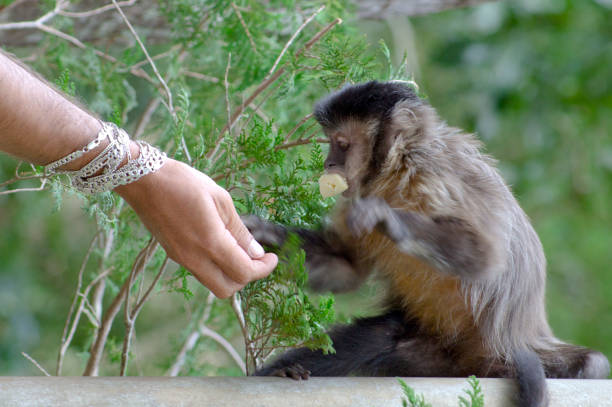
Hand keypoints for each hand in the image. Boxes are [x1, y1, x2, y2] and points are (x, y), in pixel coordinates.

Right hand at [116, 158, 277, 297]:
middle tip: (256, 258)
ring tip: (240, 250)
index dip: (263, 269)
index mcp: (210, 242)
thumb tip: (256, 252)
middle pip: (227, 289)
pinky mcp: (173, 254)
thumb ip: (239, 229)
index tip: (272, 258)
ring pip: (212, 283)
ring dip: (230, 274)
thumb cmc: (183, 182)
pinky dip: (215, 267)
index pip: (244, 272)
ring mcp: (180, 259)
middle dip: (247, 278)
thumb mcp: (220, 199)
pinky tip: (221, 245)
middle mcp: (194, 257)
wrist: (142, 179)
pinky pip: (200, 272)